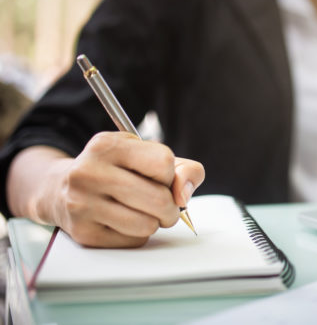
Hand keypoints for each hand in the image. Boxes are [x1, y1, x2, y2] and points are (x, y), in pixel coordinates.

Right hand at [8, 132, 204, 247]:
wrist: (61, 189)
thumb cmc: (116, 170)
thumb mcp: (145, 155)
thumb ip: (182, 169)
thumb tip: (184, 195)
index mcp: (108, 146)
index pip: (163, 163)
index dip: (170, 175)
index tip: (160, 177)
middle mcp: (89, 172)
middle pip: (159, 198)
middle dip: (171, 207)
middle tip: (165, 206)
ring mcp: (82, 204)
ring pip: (147, 225)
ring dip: (155, 222)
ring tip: (144, 212)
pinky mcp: (83, 232)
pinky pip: (133, 241)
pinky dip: (138, 235)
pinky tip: (125, 222)